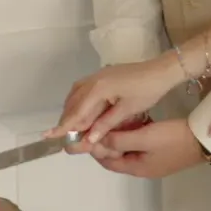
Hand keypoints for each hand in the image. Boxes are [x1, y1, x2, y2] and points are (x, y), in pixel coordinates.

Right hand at [51, 54, 185, 146]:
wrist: (161, 71)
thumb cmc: (147, 91)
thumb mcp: (127, 110)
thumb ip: (105, 124)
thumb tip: (88, 139)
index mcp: (98, 89)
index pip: (76, 111)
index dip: (63, 125)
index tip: (49, 135)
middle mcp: (93, 80)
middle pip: (73, 102)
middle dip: (66, 119)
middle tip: (60, 135)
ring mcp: (97, 76)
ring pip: (76, 94)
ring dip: (72, 110)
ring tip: (70, 127)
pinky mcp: (103, 75)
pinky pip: (84, 89)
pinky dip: (79, 102)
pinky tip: (83, 112)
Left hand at [94, 118, 205, 178]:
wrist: (203, 140)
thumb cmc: (173, 139)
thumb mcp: (145, 137)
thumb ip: (120, 139)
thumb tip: (99, 140)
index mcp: (136, 168)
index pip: (107, 161)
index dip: (95, 149)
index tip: (86, 133)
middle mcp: (142, 167)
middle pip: (116, 156)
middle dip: (105, 143)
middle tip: (96, 124)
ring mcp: (152, 160)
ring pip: (128, 149)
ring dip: (118, 137)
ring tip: (110, 120)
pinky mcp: (160, 151)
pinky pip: (139, 144)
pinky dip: (132, 135)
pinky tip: (130, 121)